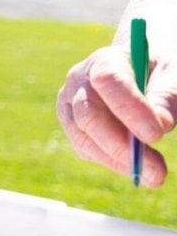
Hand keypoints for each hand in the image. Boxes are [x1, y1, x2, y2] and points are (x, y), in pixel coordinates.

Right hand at [58, 44, 172, 186]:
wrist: (139, 69)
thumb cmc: (159, 71)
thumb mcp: (171, 76)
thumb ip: (167, 97)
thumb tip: (159, 126)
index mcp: (105, 60)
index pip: (108, 81)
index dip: (129, 109)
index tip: (156, 135)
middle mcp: (78, 80)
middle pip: (89, 115)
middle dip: (120, 146)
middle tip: (156, 171)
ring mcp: (69, 104)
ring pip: (83, 138)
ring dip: (118, 160)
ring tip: (154, 175)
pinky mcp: (71, 126)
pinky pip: (86, 149)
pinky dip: (113, 162)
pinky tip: (138, 165)